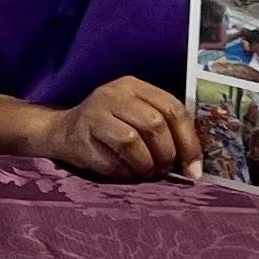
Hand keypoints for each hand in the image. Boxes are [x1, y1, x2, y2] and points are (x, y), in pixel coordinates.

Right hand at [38, 77, 203, 181]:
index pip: (173, 109)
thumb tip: (195, 166)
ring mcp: (94, 112)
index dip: (189, 142)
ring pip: (133, 142)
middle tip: (164, 170)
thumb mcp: (138, 115)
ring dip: (146, 165)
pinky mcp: (81, 135)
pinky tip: (124, 170)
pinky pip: (112, 160)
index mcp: (134, 86)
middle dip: (166, 155)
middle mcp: (113, 93)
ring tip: (145, 171)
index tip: (194, 168)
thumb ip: (166, 129)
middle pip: (155, 125)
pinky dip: (125, 172)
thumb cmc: (112, 127)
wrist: (63, 131)